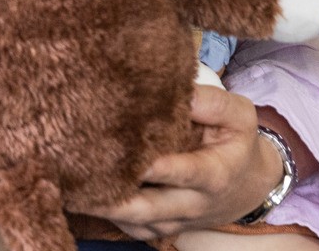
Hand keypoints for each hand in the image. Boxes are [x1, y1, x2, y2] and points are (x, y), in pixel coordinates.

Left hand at [94, 85, 282, 241]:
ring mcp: (176, 221)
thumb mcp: (239, 116)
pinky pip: (131, 229)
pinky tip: (82, 194)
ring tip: (69, 187)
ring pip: (135, 222)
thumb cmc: (237, 142)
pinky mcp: (161, 229)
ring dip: (103, 207)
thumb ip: (211, 102)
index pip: (180, 173)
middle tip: (76, 178)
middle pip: (149, 208)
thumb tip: (177, 90)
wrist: (248, 185)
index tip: (120, 155)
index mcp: (213, 174)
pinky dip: (107, 216)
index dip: (152, 167)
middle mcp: (193, 203)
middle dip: (113, 198)